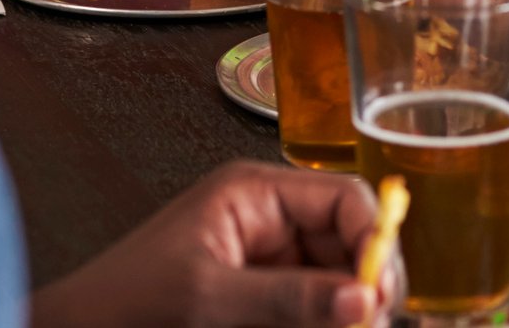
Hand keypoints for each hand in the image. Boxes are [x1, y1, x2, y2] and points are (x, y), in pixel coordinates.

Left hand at [29, 161, 398, 327]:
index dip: (374, 240)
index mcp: (257, 194)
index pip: (344, 199)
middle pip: (347, 245)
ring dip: (343, 313)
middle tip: (372, 326)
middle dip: (364, 287)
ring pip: (333, 285)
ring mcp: (267, 263)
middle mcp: (270, 222)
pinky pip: (307, 311)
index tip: (383, 292)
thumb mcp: (211, 298)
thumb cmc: (125, 302)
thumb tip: (363, 299)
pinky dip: (318, 323)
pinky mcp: (259, 301)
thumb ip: (291, 298)